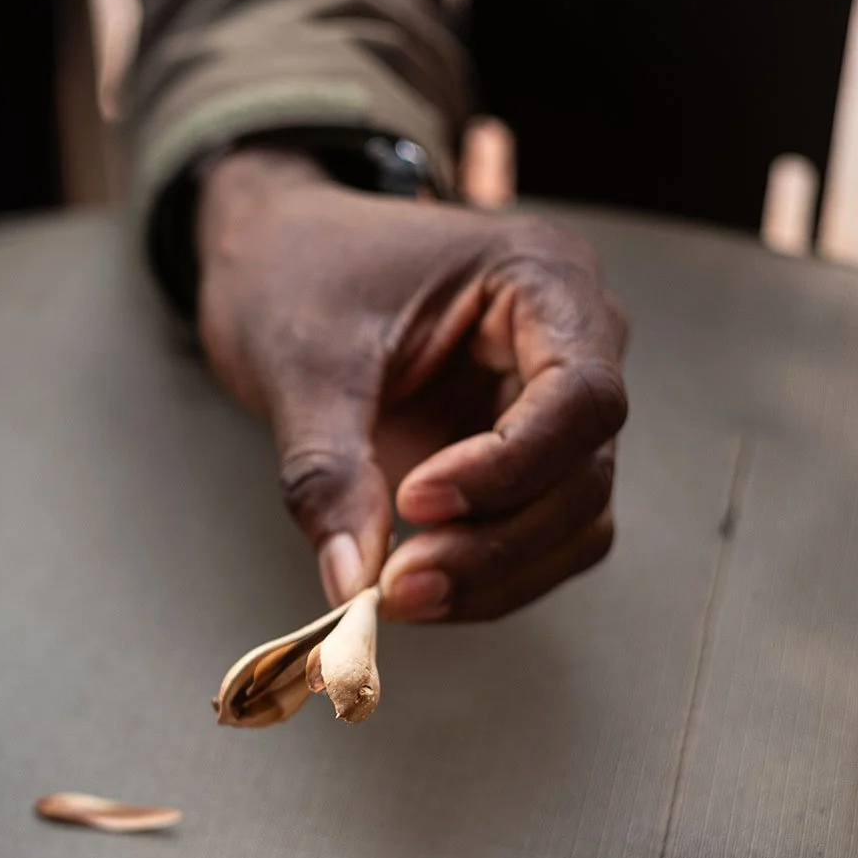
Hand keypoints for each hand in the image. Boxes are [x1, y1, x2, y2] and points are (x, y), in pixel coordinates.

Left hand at [195, 147, 628, 621]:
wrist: (274, 263)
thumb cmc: (299, 272)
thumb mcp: (301, 363)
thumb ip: (328, 472)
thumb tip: (351, 580)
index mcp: (539, 276)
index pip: (579, 394)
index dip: (508, 466)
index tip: (415, 501)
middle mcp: (572, 338)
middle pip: (583, 469)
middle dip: (494, 542)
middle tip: (397, 585)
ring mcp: (553, 404)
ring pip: (574, 520)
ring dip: (494, 574)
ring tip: (397, 594)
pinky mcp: (523, 459)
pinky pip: (537, 538)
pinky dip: (484, 577)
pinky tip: (416, 586)